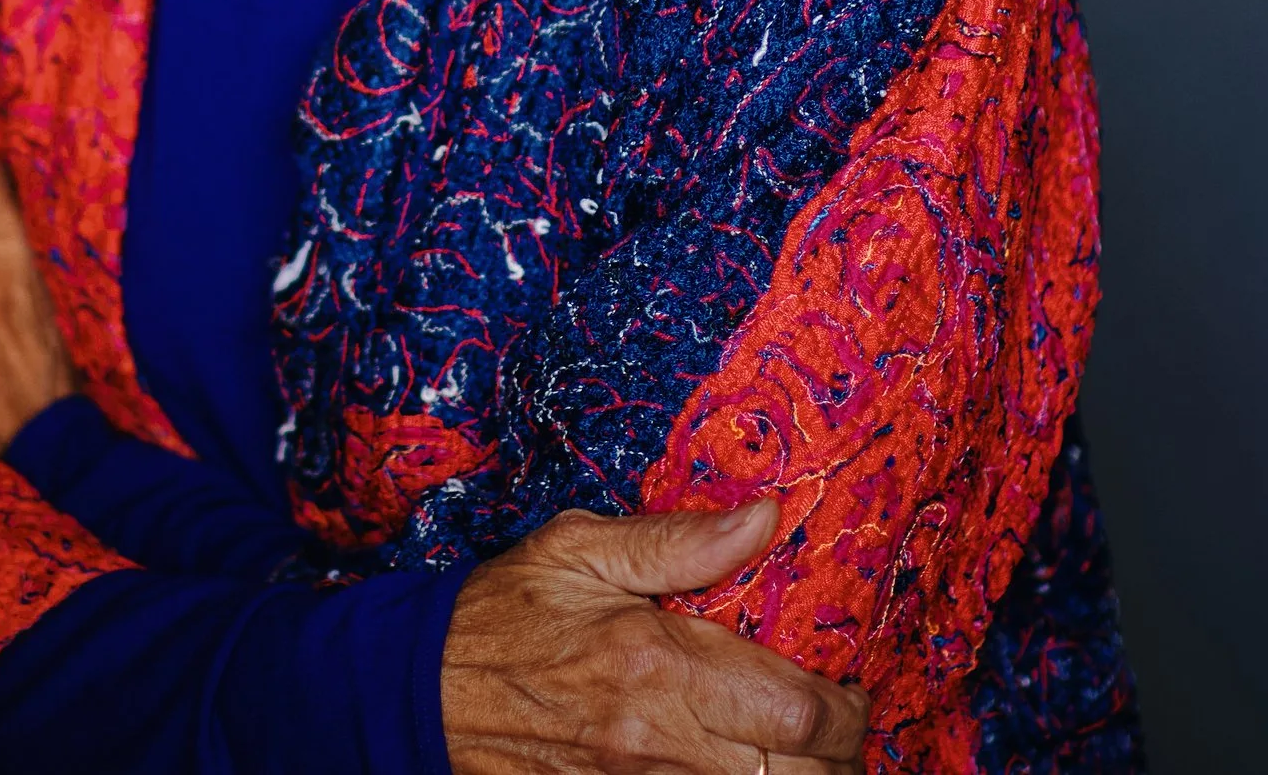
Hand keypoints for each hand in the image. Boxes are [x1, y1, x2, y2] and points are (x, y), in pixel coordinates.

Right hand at [442, 499, 868, 774]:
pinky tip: (743, 770)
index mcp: (658, 665)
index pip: (798, 710)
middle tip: (836, 726)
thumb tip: (765, 517)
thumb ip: (678, 541)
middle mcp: (659, 745)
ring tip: (799, 753)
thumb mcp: (581, 550)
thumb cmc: (505, 612)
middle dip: (839, 757)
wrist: (421, 692)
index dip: (846, 708)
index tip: (846, 684)